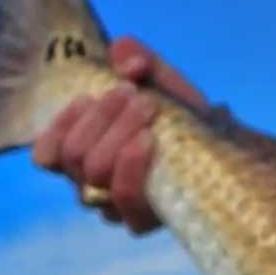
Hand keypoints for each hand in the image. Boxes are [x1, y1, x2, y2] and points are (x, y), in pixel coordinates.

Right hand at [32, 36, 206, 234]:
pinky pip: (124, 198)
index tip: (87, 97)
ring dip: (117, 131)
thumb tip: (125, 54)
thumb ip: (139, 62)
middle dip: (101, 117)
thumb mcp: (160, 82)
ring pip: (95, 172)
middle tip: (131, 92)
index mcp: (84, 156)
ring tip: (147, 105)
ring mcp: (116, 206)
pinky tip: (148, 138)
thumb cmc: (183, 118)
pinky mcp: (142, 220)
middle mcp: (93, 186)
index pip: (47, 155)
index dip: (59, 126)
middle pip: (75, 156)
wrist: (228, 150)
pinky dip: (131, 164)